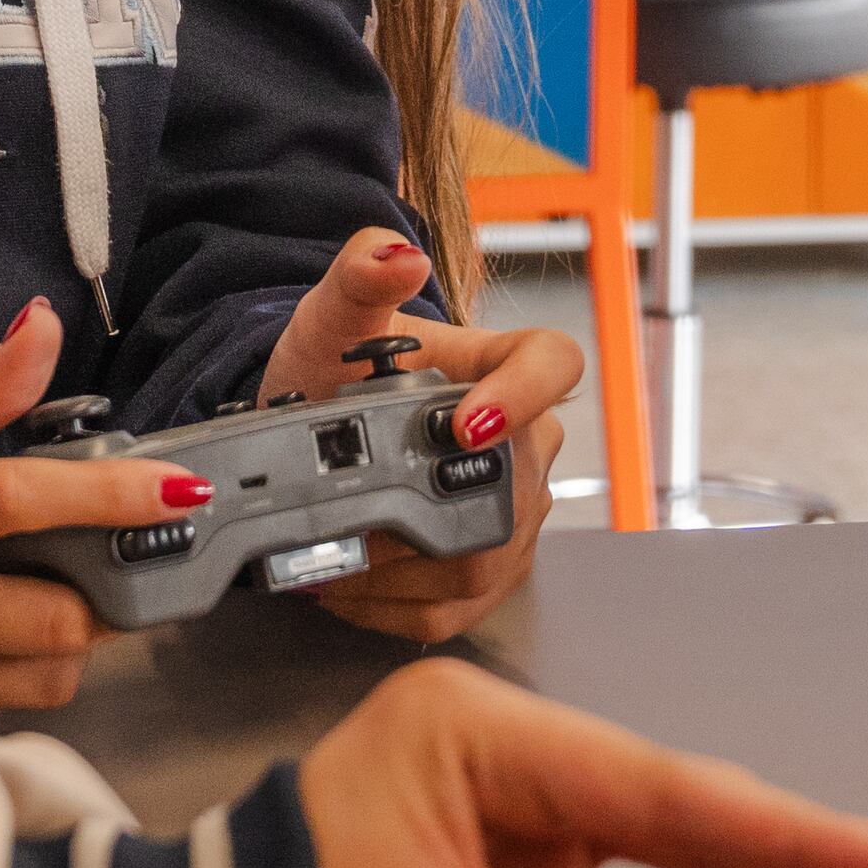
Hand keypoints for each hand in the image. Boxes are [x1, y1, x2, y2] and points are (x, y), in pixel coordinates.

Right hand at [0, 303, 182, 741]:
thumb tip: (44, 328)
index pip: (14, 501)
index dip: (106, 495)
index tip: (178, 487)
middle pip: (51, 615)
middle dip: (101, 589)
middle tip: (102, 559)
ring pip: (43, 674)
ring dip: (70, 637)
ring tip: (47, 596)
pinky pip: (4, 706)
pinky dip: (21, 672)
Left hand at [255, 229, 581, 644]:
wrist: (312, 426)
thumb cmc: (334, 365)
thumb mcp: (333, 316)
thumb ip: (357, 276)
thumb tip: (397, 259)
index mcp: (502, 362)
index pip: (554, 362)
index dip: (525, 396)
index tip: (466, 426)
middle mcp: (526, 438)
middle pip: (511, 490)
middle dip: (422, 516)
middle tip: (347, 516)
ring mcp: (517, 508)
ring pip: (486, 561)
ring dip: (400, 571)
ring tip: (332, 555)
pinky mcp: (494, 566)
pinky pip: (463, 605)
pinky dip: (396, 608)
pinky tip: (347, 587)